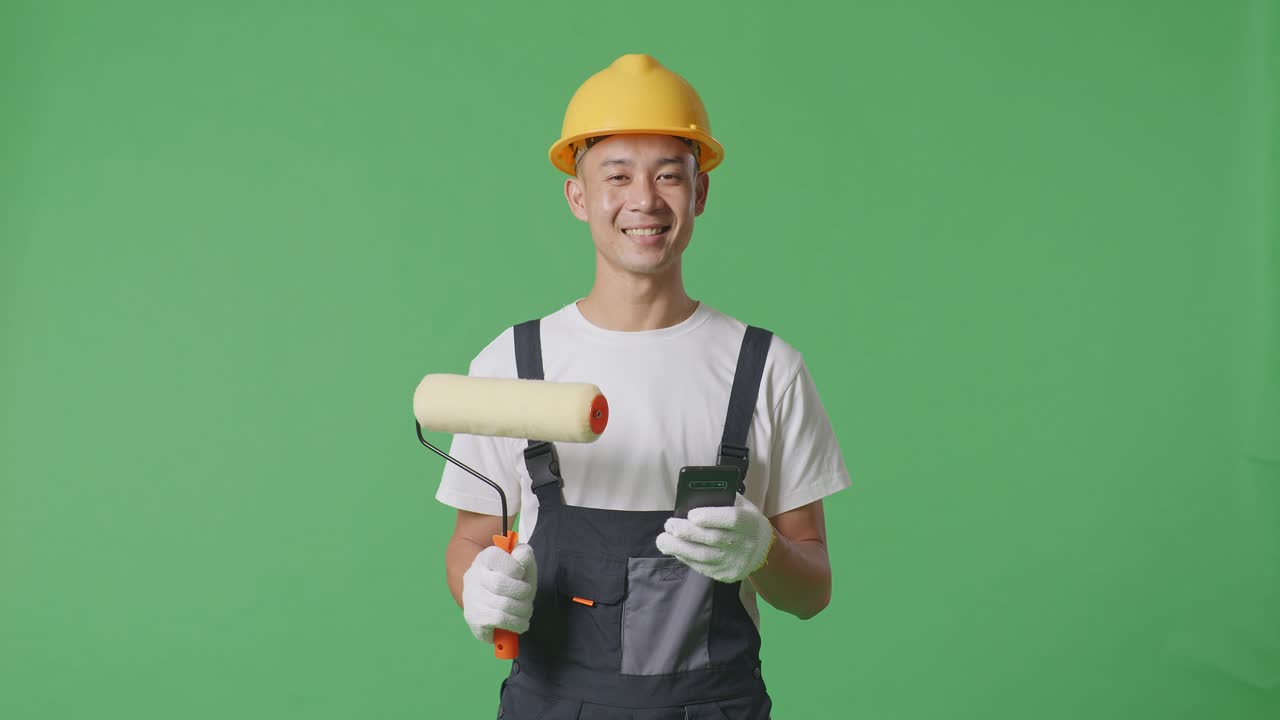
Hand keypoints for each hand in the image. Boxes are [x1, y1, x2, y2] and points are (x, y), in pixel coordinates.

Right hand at [461, 544, 536, 642]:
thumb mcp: (523, 565)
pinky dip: (516, 623)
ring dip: (523, 610)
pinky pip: (499, 620)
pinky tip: (520, 623)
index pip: (495, 557)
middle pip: (499, 583)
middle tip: (527, 595)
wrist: (493, 601)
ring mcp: (471, 598)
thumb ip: (525, 555)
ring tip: (526, 610)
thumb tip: (521, 555)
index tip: (521, 574)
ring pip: (502, 605)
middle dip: (522, 591)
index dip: (515, 568)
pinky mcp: (473, 617)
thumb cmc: (511, 580)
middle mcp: (473, 576)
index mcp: (484, 558)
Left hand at [656, 493, 774, 582]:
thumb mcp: (743, 506)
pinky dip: (686, 558)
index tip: (691, 514)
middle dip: (686, 532)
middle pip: (712, 539)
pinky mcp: (726, 574)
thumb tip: (695, 494)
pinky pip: (702, 567)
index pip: (730, 519)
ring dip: (679, 548)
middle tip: (669, 525)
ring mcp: (735, 561)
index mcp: (748, 521)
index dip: (709, 517)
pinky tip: (676, 550)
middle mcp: (743, 543)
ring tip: (663, 540)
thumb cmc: (746, 522)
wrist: (763, 551)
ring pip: (703, 556)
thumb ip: (724, 498)